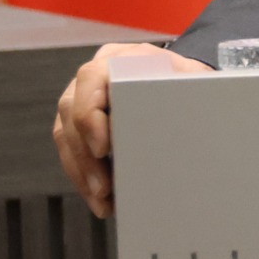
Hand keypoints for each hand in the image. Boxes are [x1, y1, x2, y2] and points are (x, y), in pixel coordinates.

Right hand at [54, 41, 211, 216]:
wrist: (181, 79)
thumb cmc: (187, 80)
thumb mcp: (191, 80)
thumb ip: (185, 92)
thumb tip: (190, 124)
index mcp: (121, 57)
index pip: (91, 79)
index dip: (91, 115)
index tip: (103, 149)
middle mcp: (96, 75)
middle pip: (72, 113)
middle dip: (86, 156)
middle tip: (104, 188)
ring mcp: (83, 96)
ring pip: (67, 135)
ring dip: (82, 172)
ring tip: (102, 201)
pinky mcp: (79, 120)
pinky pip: (71, 148)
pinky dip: (83, 175)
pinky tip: (99, 197)